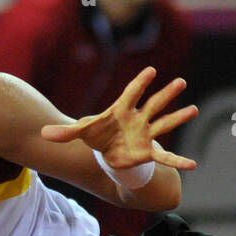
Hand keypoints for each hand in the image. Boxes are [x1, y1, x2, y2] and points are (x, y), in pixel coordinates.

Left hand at [40, 68, 197, 169]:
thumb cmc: (98, 135)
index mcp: (121, 110)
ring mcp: (145, 134)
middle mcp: (137, 119)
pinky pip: (165, 157)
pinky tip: (193, 165)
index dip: (139, 82)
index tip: (151, 70)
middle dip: (166, 94)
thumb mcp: (81, 132)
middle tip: (181, 81)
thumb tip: (42, 134)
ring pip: (164, 123)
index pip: (131, 94)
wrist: (107, 151)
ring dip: (178, 117)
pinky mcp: (147, 152)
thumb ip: (65, 132)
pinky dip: (178, 162)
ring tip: (193, 109)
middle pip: (154, 104)